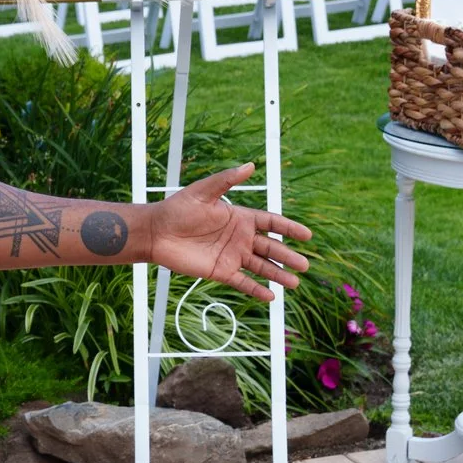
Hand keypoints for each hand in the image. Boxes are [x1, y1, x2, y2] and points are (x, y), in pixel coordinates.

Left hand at [146, 164, 311, 301]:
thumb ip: (226, 180)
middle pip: (270, 248)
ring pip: (260, 267)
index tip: (307, 235)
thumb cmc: (178, 208)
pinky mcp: (219, 271)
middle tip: (306, 265)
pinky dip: (256, 290)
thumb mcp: (203, 191)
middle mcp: (239, 238)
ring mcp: (231, 256)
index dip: (288, 228)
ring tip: (295, 283)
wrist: (156, 232)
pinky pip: (242, 282)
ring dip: (277, 275)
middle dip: (288, 256)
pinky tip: (271, 297)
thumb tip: (250, 166)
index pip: (270, 223)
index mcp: (239, 217)